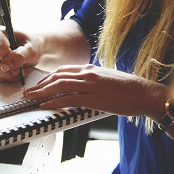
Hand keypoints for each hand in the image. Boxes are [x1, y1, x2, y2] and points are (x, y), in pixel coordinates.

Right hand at [0, 26, 43, 81]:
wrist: (31, 47)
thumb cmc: (32, 45)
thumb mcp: (32, 50)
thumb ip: (20, 56)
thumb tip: (5, 66)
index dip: (9, 62)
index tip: (19, 70)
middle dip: (7, 72)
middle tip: (20, 73)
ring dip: (7, 76)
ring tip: (19, 71)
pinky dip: (4, 77)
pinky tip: (13, 73)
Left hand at [24, 64, 163, 115]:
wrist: (144, 93)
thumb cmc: (128, 88)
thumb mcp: (107, 79)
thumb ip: (93, 80)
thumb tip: (83, 87)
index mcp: (91, 68)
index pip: (63, 70)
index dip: (48, 78)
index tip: (39, 84)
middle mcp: (88, 74)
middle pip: (57, 76)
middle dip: (40, 84)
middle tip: (29, 92)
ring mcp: (90, 85)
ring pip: (59, 86)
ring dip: (42, 92)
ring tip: (31, 98)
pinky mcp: (94, 98)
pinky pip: (69, 99)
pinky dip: (54, 102)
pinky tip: (45, 105)